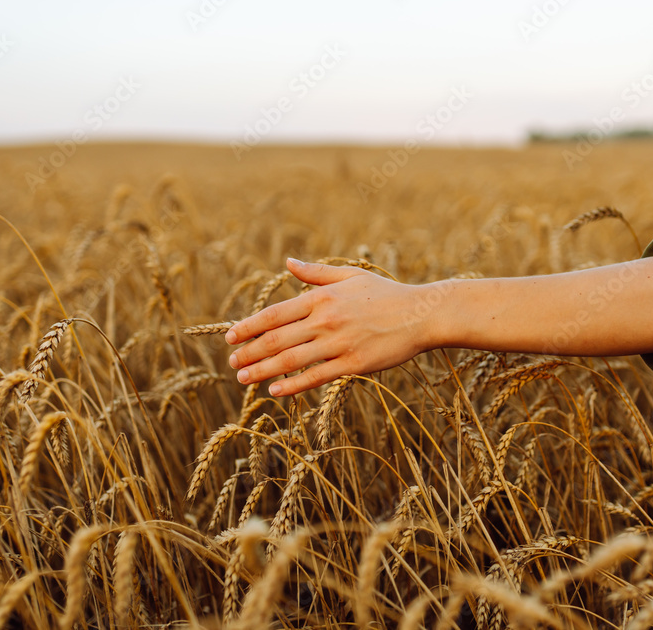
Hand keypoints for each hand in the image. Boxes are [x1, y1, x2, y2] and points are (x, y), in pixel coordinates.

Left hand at [226, 258, 435, 395]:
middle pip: (276, 339)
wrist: (422, 315)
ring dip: (262, 370)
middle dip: (249, 351)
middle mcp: (325, 320)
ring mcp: (338, 343)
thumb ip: (316, 273)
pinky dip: (292, 384)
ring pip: (290, 359)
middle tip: (231, 361)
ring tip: (243, 378)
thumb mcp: (351, 276)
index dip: (248, 326)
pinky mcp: (353, 364)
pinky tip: (274, 391)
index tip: (230, 336)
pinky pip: (315, 376)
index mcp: (321, 298)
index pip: (274, 314)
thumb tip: (288, 262)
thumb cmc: (387, 294)